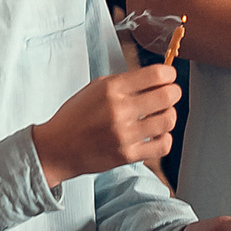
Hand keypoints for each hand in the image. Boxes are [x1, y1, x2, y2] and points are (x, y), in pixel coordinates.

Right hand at [31, 63, 178, 183]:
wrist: (57, 148)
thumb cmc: (76, 116)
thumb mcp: (96, 88)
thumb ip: (126, 81)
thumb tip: (158, 77)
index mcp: (111, 89)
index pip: (156, 74)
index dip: (169, 74)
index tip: (168, 77)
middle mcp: (119, 110)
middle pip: (167, 96)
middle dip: (173, 92)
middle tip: (169, 94)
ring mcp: (124, 135)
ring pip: (168, 120)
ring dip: (169, 115)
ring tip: (160, 115)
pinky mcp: (127, 155)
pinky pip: (163, 145)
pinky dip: (164, 138)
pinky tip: (155, 134)